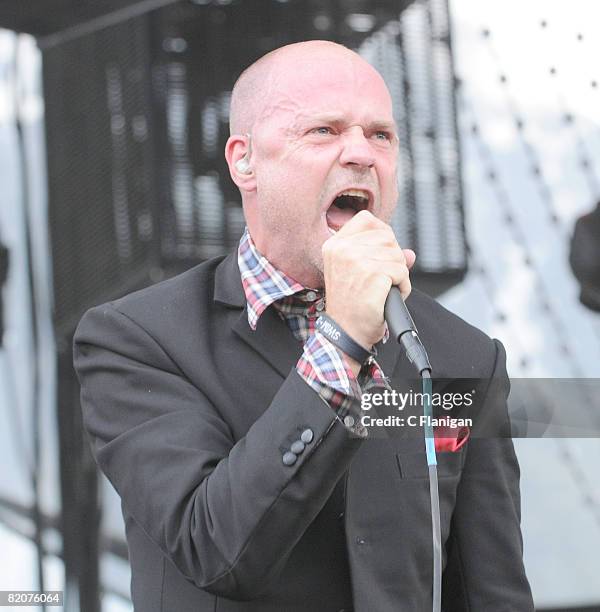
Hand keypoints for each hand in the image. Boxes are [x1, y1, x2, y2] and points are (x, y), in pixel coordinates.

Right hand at [322, 210, 414, 365]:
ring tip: (383, 290)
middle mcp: (342, 249)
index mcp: (334, 245)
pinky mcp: (372, 274)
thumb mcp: (359, 274)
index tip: (381, 254)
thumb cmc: (351, 306)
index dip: (382, 234)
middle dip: (393, 258)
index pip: (367, 220)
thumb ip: (382, 256)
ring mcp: (356, 260)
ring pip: (397, 255)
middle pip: (387, 237)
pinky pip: (402, 272)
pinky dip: (403, 287)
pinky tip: (388, 297)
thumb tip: (410, 254)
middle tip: (381, 279)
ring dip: (399, 274)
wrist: (346, 332)